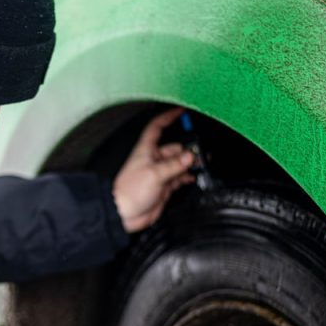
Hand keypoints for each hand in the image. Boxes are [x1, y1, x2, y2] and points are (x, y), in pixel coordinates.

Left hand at [113, 108, 195, 232]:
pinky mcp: (164, 186)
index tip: (180, 111)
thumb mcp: (154, 174)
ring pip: (179, 163)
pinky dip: (188, 176)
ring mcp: (160, 173)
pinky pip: (180, 177)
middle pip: (174, 148)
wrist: (125, 214)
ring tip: (200, 165)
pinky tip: (194, 176)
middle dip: (187, 149)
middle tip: (199, 154)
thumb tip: (189, 156)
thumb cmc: (130, 192)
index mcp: (146, 150)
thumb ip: (174, 165)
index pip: (157, 127)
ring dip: (190, 164)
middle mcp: (153, 160)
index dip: (168, 117)